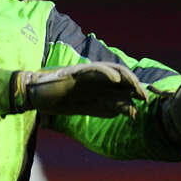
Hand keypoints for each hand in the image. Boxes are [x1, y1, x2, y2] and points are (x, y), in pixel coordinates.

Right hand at [11, 62, 148, 118]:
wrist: (35, 95)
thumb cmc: (56, 101)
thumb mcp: (83, 108)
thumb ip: (101, 110)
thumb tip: (121, 112)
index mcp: (97, 86)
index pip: (121, 86)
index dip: (134, 92)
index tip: (145, 103)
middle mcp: (95, 78)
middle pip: (121, 76)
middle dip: (135, 86)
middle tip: (145, 98)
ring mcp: (87, 73)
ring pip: (112, 69)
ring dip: (126, 78)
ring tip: (136, 88)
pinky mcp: (77, 71)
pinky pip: (95, 68)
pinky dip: (106, 72)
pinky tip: (116, 80)